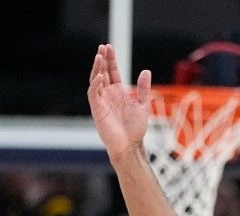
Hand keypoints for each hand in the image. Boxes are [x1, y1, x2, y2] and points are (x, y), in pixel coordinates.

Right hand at [87, 43, 150, 159]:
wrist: (130, 145)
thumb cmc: (135, 128)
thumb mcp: (142, 104)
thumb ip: (143, 88)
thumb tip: (146, 71)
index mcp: (118, 92)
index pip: (112, 71)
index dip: (110, 60)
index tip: (108, 47)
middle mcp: (108, 94)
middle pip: (102, 72)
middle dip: (102, 60)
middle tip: (102, 47)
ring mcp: (101, 101)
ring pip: (95, 80)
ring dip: (96, 68)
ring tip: (99, 56)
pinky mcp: (97, 109)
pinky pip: (94, 94)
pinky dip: (96, 84)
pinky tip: (100, 76)